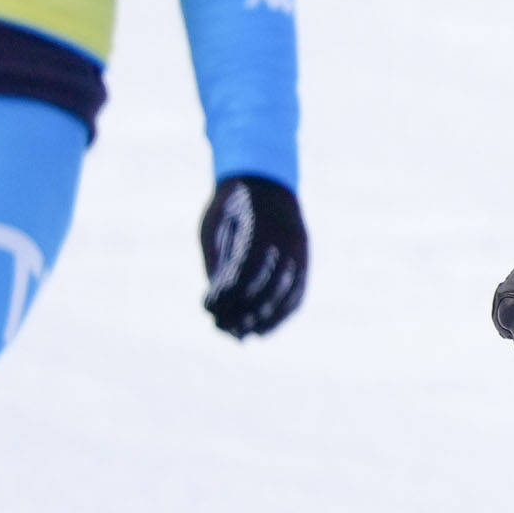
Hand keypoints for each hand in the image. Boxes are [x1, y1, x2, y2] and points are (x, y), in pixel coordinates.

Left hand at [198, 175, 309, 337]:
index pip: (243, 274)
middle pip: (267, 289)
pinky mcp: (304, 257)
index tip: (209, 308)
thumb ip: (218, 264)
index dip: (226, 296)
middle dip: (244, 313)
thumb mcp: (216, 227)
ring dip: (264, 320)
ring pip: (286, 296)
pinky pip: (298, 292)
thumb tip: (216, 307)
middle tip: (224, 328)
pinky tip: (264, 327)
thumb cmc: (232, 204)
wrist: (265, 179)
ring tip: (244, 334)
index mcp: (258, 230)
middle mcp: (283, 242)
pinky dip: (281, 313)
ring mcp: (299, 250)